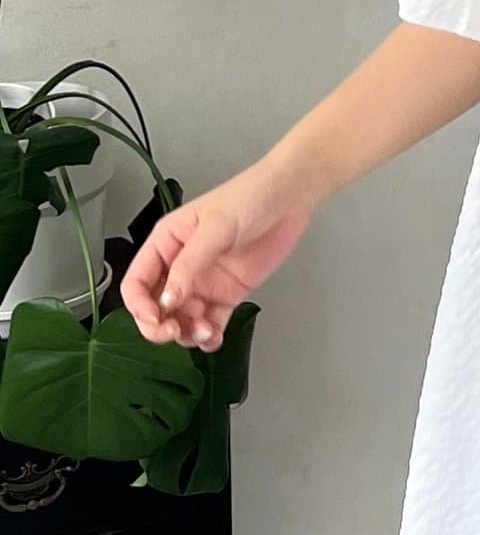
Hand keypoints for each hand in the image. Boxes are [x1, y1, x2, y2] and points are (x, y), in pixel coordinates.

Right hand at [120, 160, 314, 351]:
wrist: (288, 200)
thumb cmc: (248, 198)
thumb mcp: (214, 228)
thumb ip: (189, 265)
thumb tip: (168, 299)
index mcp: (166, 244)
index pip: (137, 282)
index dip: (139, 305)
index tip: (155, 318)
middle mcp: (181, 266)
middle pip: (155, 307)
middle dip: (159, 326)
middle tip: (174, 332)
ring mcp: (204, 282)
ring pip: (182, 320)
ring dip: (187, 334)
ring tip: (205, 331)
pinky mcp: (227, 293)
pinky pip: (211, 323)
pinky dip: (209, 336)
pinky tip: (214, 337)